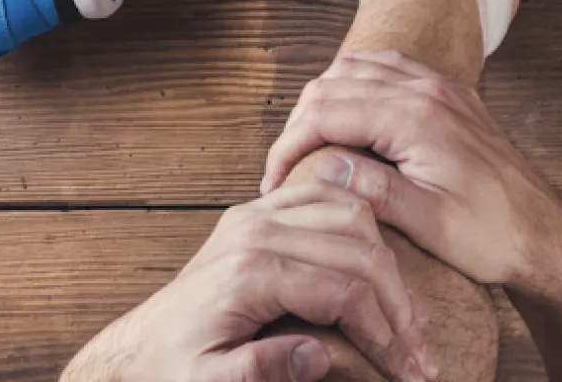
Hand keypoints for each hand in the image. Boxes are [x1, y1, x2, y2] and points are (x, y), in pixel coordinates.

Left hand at [62, 181, 436, 381]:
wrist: (139, 346)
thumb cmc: (173, 369)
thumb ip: (259, 371)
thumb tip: (320, 356)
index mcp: (248, 271)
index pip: (344, 290)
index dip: (385, 334)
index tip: (409, 373)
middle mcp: (256, 228)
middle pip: (360, 249)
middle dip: (399, 305)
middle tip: (422, 353)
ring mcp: (259, 211)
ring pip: (353, 214)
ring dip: (388, 265)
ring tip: (407, 318)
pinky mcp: (262, 209)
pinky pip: (329, 197)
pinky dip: (363, 227)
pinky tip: (378, 269)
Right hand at [260, 50, 561, 294]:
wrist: (544, 233)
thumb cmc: (491, 236)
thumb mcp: (429, 224)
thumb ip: (375, 190)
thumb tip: (323, 165)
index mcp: (417, 119)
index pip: (326, 111)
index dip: (288, 145)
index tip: (273, 182)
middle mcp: (427, 90)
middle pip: (334, 83)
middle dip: (300, 123)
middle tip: (284, 170)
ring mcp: (440, 87)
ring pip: (358, 68)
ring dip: (325, 100)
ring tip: (309, 148)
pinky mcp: (449, 95)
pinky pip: (388, 69)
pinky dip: (356, 86)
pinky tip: (348, 120)